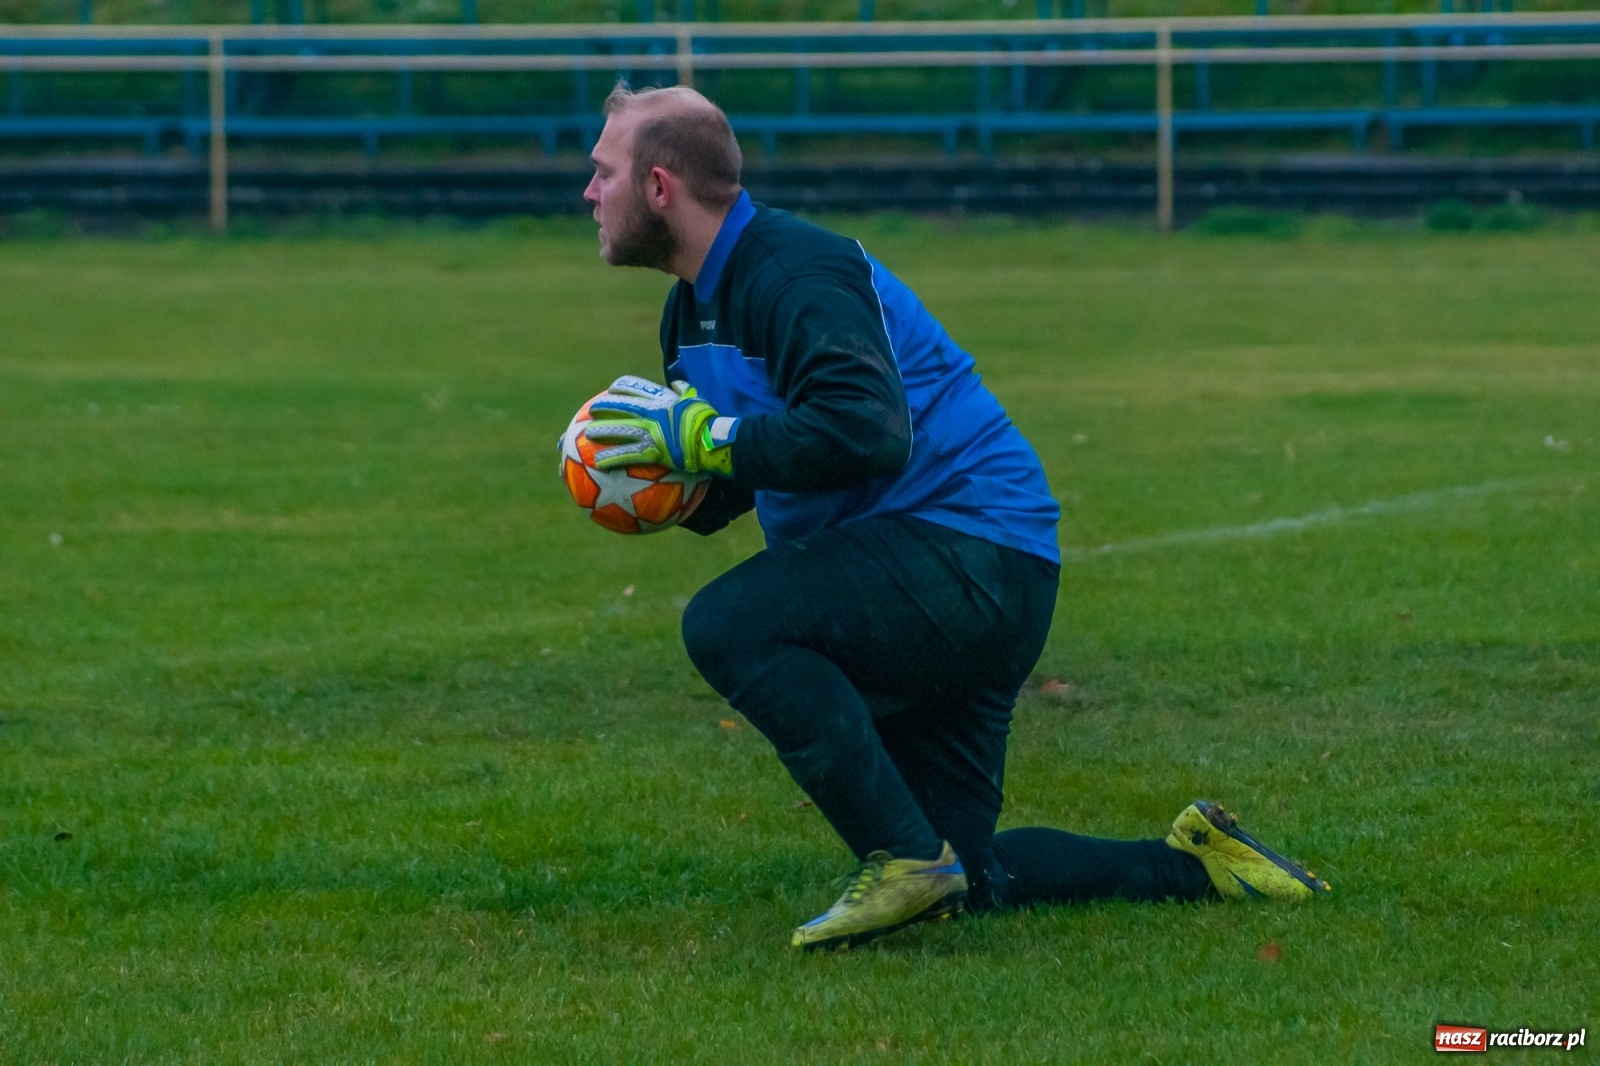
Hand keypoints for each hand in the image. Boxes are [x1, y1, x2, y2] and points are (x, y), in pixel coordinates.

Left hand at [584, 375, 736, 475]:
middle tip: (591, 410)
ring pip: (618, 429)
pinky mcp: (650, 450)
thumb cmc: (706, 420)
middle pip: (619, 406)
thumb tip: (678, 383)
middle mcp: (650, 413)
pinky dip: (611, 458)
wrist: (710, 439)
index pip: (634, 387)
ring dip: (601, 431)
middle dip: (603, 407)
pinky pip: (626, 454)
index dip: (620, 388)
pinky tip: (599, 463)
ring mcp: (648, 431)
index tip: (611, 390)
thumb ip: (684, 390)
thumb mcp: (696, 399)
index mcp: (660, 400)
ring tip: (588, 434)